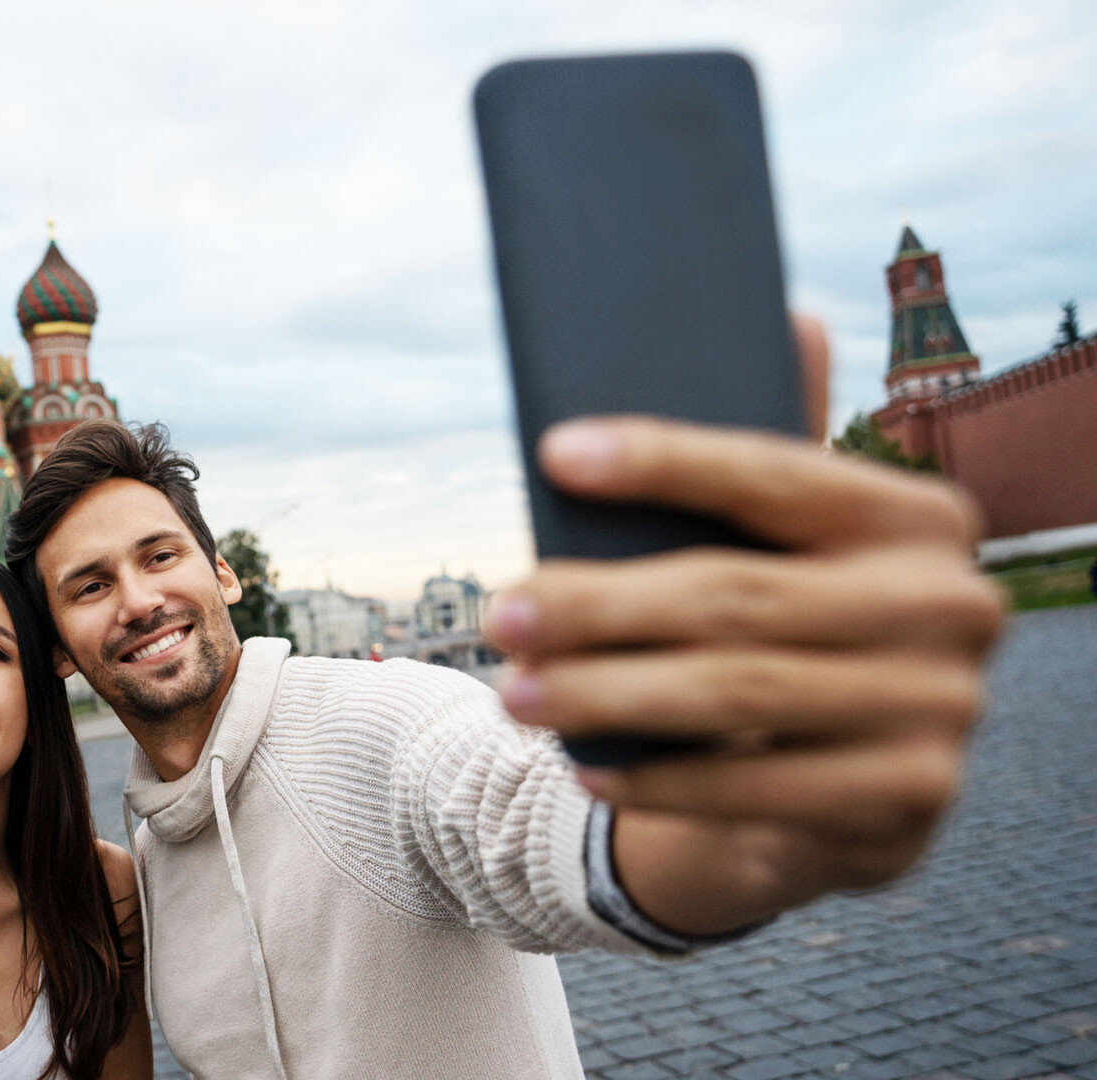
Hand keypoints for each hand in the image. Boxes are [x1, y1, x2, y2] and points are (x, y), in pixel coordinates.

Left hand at [481, 318, 1005, 934]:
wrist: (844, 788)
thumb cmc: (787, 630)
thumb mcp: (782, 546)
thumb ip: (773, 455)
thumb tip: (791, 316)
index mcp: (919, 517)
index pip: (774, 473)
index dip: (663, 460)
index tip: (554, 453)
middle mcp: (950, 605)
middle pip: (736, 596)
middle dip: (599, 606)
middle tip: (498, 613)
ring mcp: (941, 707)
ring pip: (735, 693)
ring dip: (605, 696)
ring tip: (513, 692)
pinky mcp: (912, 800)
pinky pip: (758, 790)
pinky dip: (659, 779)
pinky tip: (584, 765)